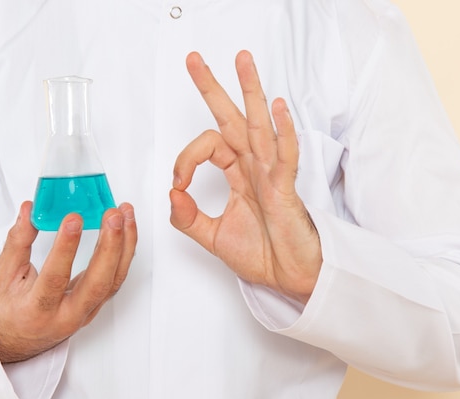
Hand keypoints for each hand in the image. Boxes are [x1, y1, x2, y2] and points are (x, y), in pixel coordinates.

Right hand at [0, 201, 136, 362]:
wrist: (15, 338)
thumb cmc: (7, 309)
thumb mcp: (3, 275)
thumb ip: (17, 241)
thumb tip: (30, 209)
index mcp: (37, 310)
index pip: (55, 279)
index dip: (66, 248)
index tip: (73, 219)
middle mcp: (67, 316)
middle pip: (97, 283)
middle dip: (110, 246)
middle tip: (113, 216)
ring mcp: (86, 312)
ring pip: (114, 280)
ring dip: (124, 244)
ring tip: (125, 214)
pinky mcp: (97, 305)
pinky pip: (117, 278)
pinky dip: (125, 252)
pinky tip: (127, 229)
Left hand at [169, 50, 320, 303]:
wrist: (288, 277)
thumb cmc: (261, 254)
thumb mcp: (212, 236)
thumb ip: (187, 217)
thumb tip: (171, 194)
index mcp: (237, 173)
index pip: (207, 147)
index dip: (185, 159)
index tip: (178, 184)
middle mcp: (253, 166)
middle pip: (231, 119)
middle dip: (213, 88)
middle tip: (194, 60)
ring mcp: (271, 174)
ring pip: (259, 126)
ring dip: (250, 92)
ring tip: (242, 60)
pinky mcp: (286, 190)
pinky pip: (285, 156)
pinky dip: (282, 132)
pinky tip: (277, 108)